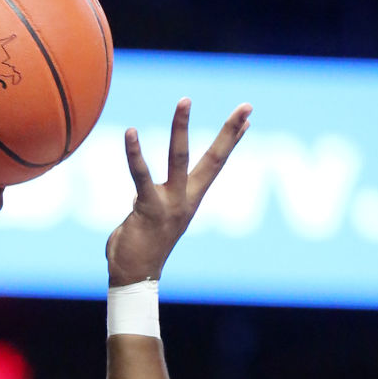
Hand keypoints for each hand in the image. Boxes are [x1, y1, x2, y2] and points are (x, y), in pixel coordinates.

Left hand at [106, 99, 250, 285]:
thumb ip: (151, 201)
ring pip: (179, 159)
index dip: (231, 141)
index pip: (215, 164)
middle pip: (214, 160)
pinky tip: (130, 132)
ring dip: (181, 128)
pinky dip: (134, 153)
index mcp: (190, 199)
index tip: (247, 119)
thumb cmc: (141, 248)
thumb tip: (143, 193)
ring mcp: (170, 204)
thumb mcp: (154, 218)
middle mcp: (186, 200)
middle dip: (229, 131)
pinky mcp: (149, 208)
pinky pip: (141, 176)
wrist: (135, 279)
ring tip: (185, 100)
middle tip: (246, 105)